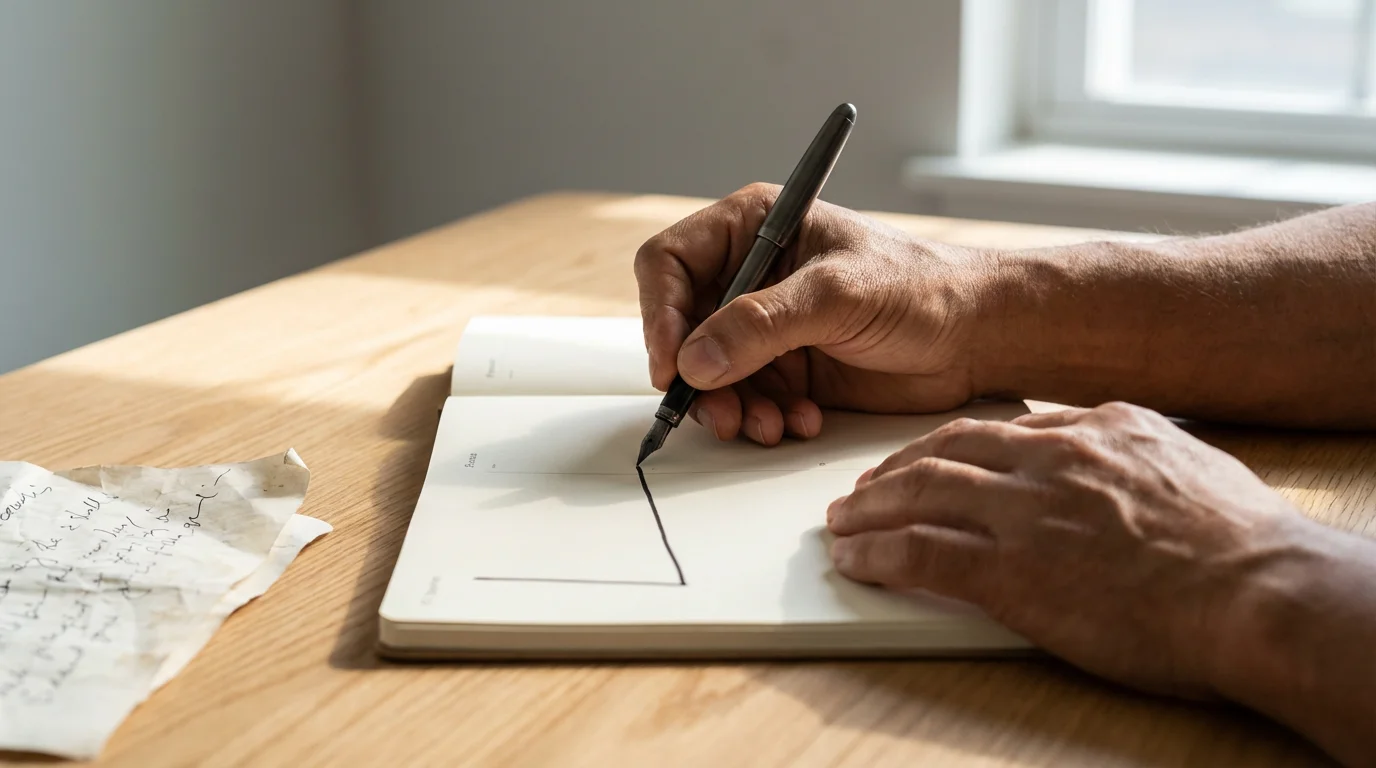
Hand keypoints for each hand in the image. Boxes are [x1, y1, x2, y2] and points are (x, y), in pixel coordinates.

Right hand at [635, 183, 991, 445]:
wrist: (978, 336)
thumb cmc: (923, 287)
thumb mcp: (837, 295)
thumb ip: (762, 325)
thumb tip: (695, 361)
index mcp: (755, 227)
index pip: (670, 263)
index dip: (661, 314)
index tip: (673, 365)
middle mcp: (751, 275)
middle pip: (682, 328)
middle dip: (697, 377)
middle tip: (721, 412)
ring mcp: (767, 326)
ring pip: (709, 374)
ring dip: (730, 407)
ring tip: (767, 425)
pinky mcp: (786, 369)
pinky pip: (745, 401)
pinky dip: (763, 419)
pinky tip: (801, 420)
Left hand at [825, 401, 1320, 698]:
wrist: (1256, 591)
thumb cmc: (1241, 543)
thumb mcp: (1187, 464)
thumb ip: (1135, 454)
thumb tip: (1118, 457)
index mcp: (1094, 428)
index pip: (999, 428)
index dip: (951, 447)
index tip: (930, 460)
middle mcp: (1048, 458)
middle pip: (944, 451)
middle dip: (894, 468)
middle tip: (866, 487)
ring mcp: (1023, 512)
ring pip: (918, 493)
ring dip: (869, 507)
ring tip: (842, 521)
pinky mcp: (1008, 571)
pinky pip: (917, 554)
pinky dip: (876, 554)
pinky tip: (854, 560)